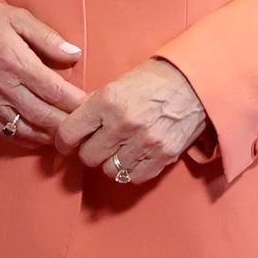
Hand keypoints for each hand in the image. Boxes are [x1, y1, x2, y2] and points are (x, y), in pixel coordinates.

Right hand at [0, 3, 85, 147]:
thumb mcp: (18, 18)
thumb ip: (47, 37)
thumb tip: (74, 53)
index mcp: (18, 62)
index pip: (54, 90)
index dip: (76, 102)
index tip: (92, 105)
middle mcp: (6, 86)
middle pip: (44, 114)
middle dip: (68, 123)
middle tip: (87, 126)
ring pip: (27, 127)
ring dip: (50, 135)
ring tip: (68, 135)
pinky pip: (7, 130)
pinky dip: (27, 138)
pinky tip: (40, 137)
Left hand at [58, 59, 208, 185]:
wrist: (194, 83)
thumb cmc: (153, 80)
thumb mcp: (116, 84)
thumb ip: (95, 106)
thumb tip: (73, 124)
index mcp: (106, 102)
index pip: (69, 133)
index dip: (63, 141)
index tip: (66, 143)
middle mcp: (122, 124)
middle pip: (88, 156)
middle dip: (89, 151)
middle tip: (96, 143)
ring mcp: (144, 143)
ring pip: (110, 170)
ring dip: (110, 162)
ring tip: (117, 150)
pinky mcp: (163, 157)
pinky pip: (134, 177)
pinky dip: (130, 170)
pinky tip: (133, 157)